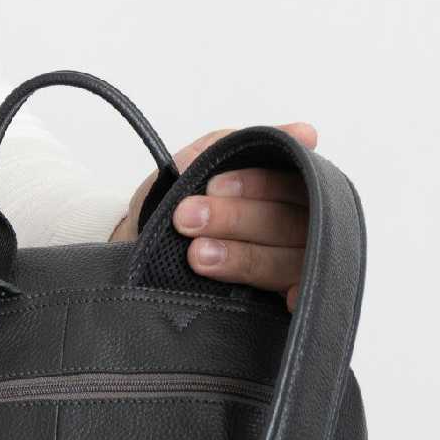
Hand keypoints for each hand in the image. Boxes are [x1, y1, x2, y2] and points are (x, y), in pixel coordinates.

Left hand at [110, 122, 317, 310]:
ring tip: (197, 255)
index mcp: (284, 185)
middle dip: (237, 219)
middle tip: (188, 218)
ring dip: (245, 257)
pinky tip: (290, 299)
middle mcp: (296, 224)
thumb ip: (220, 148)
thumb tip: (279, 140)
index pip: (290, 180)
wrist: (138, 253)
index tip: (213, 185)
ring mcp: (293, 263)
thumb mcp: (189, 165)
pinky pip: (301, 295)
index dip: (256, 183)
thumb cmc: (172, 206)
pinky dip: (300, 296)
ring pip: (290, 260)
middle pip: (290, 221)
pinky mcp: (283, 298)